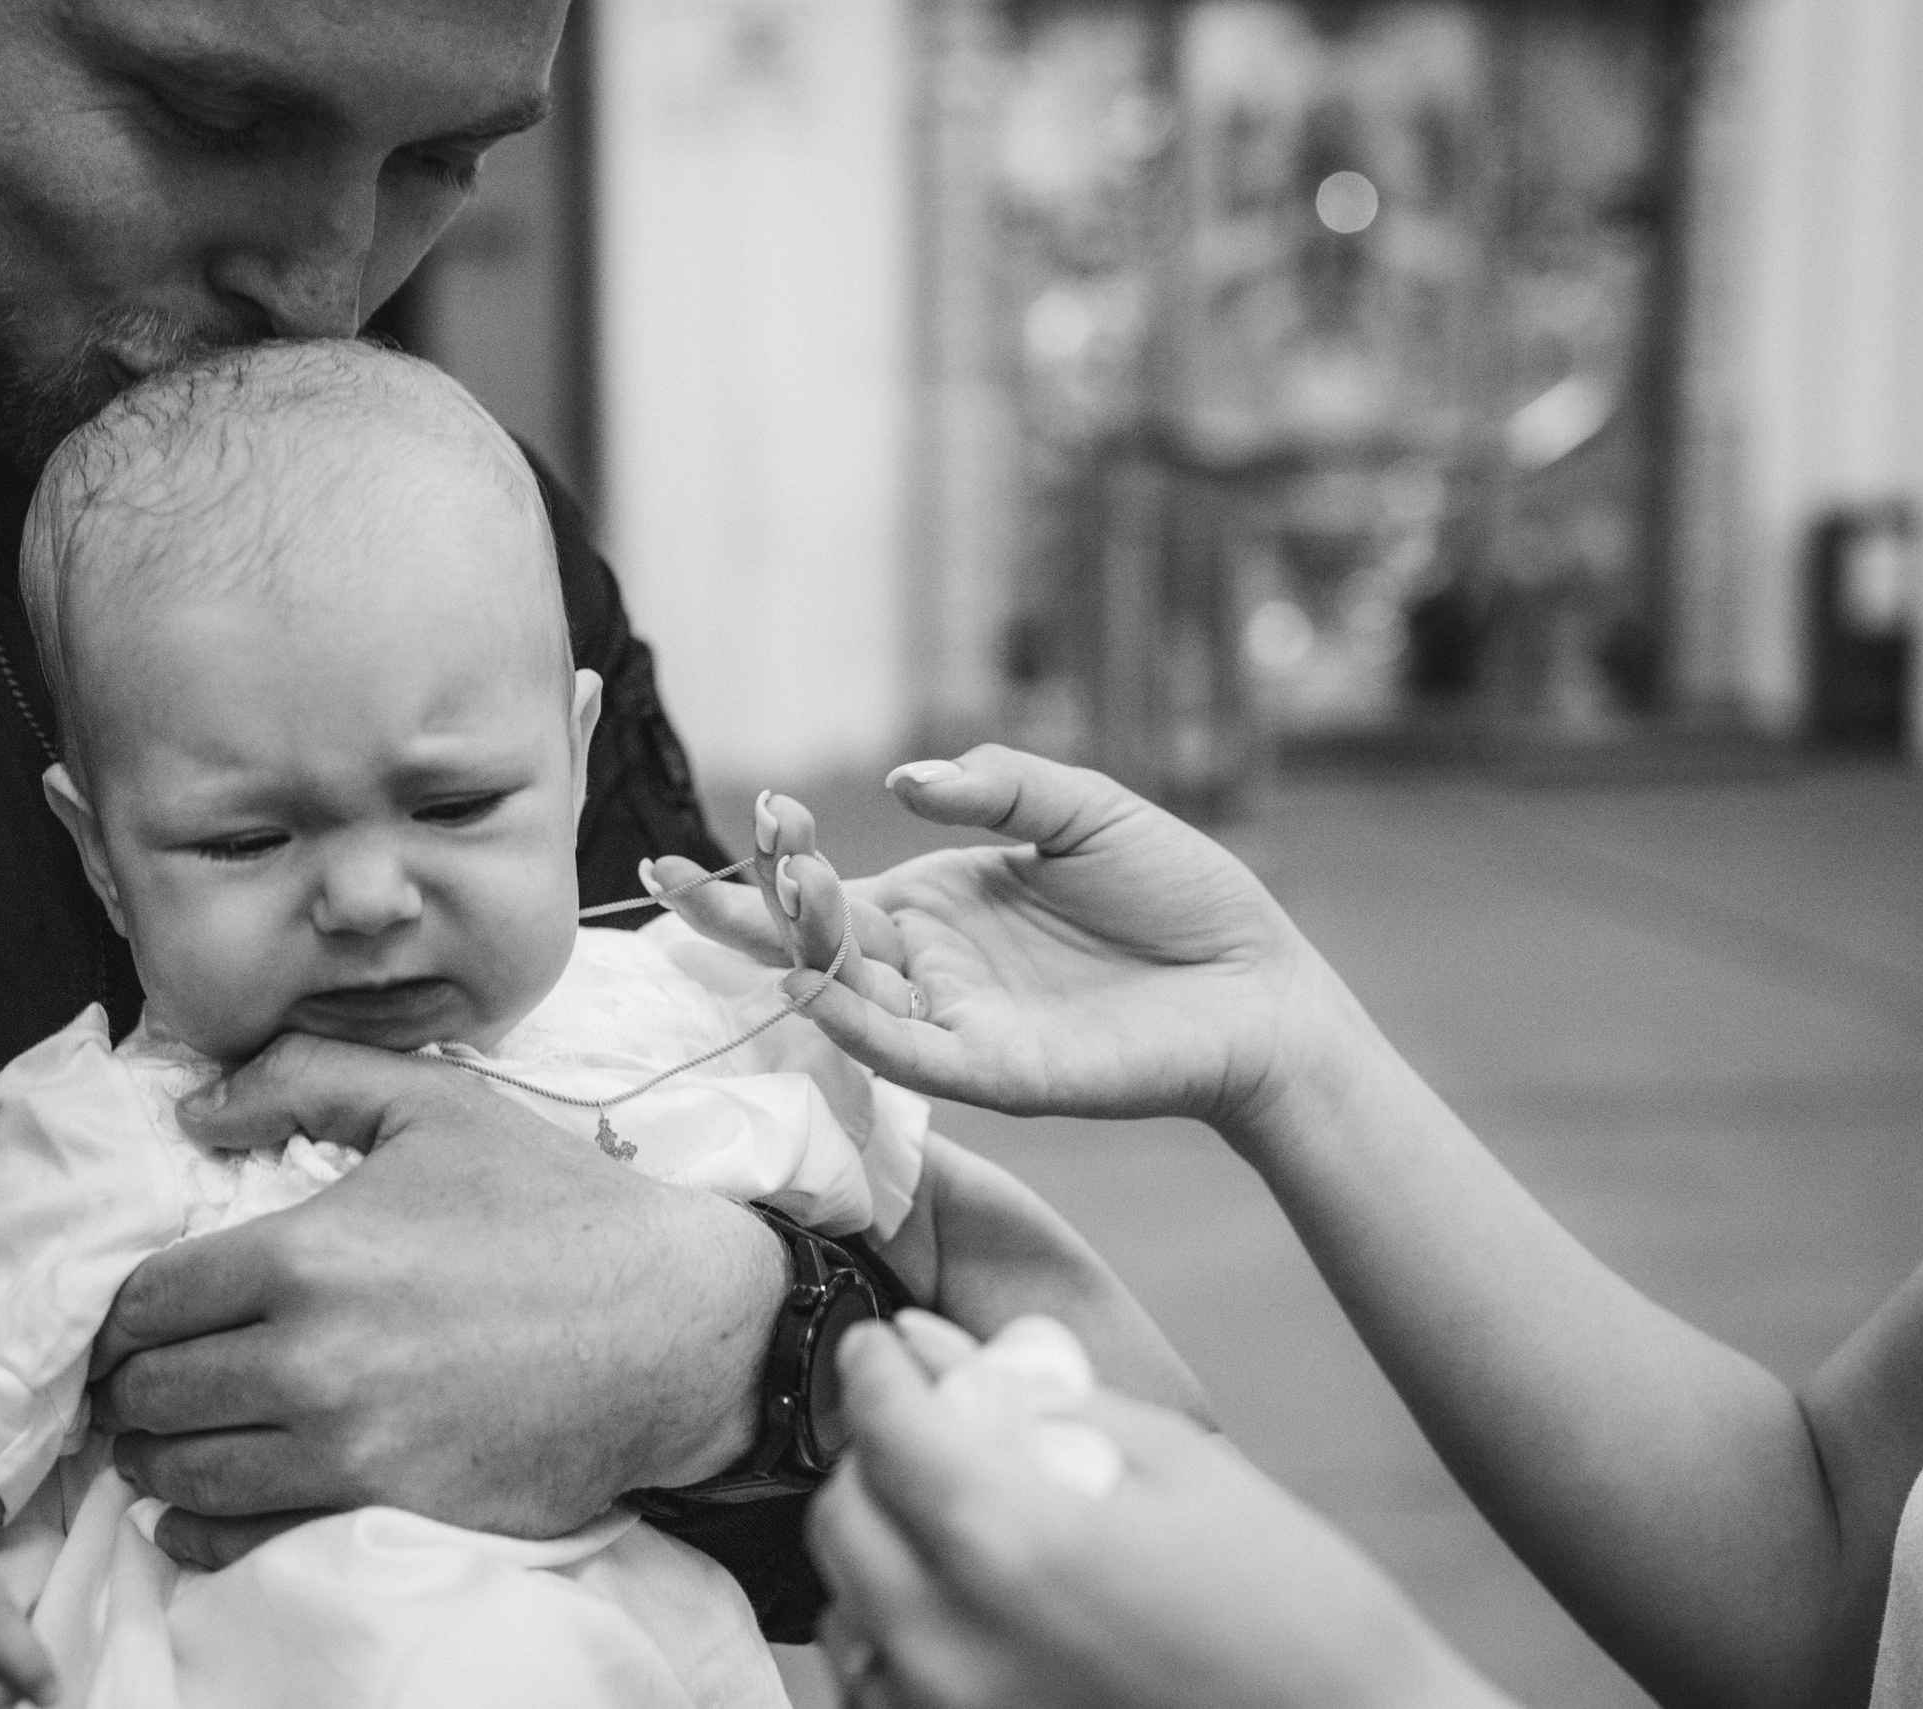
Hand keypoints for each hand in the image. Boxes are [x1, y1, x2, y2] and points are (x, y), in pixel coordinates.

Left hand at [86, 1032, 785, 1557]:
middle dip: (129, 1383)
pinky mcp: (387, 1510)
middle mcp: (311, 1361)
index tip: (132, 1316)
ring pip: (185, 1469)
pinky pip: (245, 1538)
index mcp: (308, 1255)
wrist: (675, 1327)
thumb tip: (196, 1112)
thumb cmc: (559, 1210)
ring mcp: (349, 1449)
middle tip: (137, 1377)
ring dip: (154, 1454)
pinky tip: (190, 1511)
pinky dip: (197, 1530)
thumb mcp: (437, 1105)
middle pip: (153, 1390)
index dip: (123, 1309)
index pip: (149, 1300)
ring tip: (159, 1436)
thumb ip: (305, 1078)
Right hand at [671, 747, 1358, 1140]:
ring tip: (739, 901)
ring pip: (845, 996)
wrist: (1259, 983)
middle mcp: (929, 969)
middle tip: (663, 879)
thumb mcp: (1085, 811)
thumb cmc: (1178, 896)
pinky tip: (814, 987)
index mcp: (939, 906)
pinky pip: (910, 1055)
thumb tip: (901, 782)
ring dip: (791, 952)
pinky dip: (858, 1026)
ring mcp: (955, 1025)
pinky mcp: (995, 1074)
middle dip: (739, 914)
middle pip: (812, 945)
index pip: (832, 888)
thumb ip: (999, 787)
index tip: (749, 815)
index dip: (780, 858)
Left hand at [809, 1325, 1508, 1708]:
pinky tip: (972, 1615)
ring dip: (883, 1550)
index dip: (874, 1368)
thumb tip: (928, 1344)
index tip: (884, 1348)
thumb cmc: (1296, 1610)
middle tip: (934, 1430)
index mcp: (1009, 1537)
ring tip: (963, 1529)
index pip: (883, 1421)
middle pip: (843, 1514)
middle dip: (875, 1455)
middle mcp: (953, 1641)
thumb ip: (1033, 1401)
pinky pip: (877, 1689)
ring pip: (848, 1608)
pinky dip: (899, 1639)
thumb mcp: (1177, 1466)